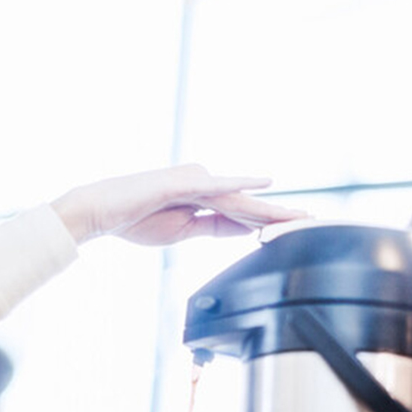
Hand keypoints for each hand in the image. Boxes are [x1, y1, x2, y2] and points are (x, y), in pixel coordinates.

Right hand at [51, 164, 307, 244]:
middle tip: (311, 219)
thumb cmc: (135, 220)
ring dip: (268, 209)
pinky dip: (242, 186)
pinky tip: (265, 183)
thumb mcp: (183, 232)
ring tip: (298, 215)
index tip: (297, 227)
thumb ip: (214, 228)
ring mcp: (194, 180)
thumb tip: (246, 230)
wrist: (100, 213)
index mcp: (202, 198)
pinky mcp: (183, 181)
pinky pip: (218, 187)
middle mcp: (202, 183)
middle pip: (246, 203)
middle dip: (278, 214)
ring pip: (238, 198)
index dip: (269, 220)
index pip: (241, 212)